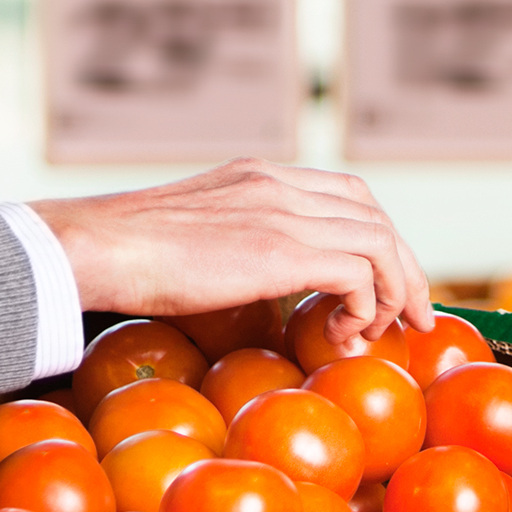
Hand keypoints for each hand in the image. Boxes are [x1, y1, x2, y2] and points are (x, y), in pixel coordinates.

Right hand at [28, 160, 435, 343]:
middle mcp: (279, 184)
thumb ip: (234, 245)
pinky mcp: (281, 249)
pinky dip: (364, 307)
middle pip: (376, 215)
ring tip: (380, 333)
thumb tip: (252, 285)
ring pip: (380, 242)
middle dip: (405, 269)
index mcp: (260, 176)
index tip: (388, 284)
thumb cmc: (128, 255)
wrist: (98, 248)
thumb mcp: (194, 235)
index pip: (348, 194)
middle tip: (413, 317)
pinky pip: (358, 274)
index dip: (380, 239)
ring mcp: (282, 211)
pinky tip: (340, 335)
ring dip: (393, 292)